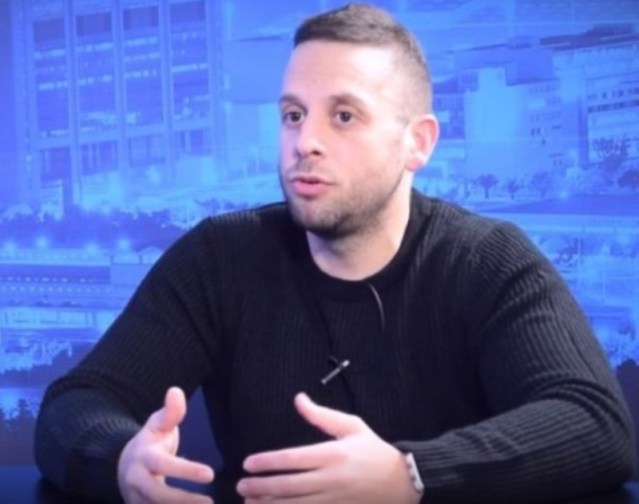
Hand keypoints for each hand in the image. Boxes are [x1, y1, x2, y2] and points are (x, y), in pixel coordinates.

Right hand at [117, 387, 214, 502]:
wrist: (122, 466)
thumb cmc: (149, 442)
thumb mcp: (158, 424)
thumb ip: (170, 412)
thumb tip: (176, 390)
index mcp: (144, 456)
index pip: (164, 465)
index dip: (186, 471)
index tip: (210, 474)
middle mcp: (137, 480)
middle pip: (157, 495)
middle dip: (184, 501)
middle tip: (211, 502)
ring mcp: (136, 499)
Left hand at [237, 393, 420, 502]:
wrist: (402, 482)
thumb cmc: (373, 450)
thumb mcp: (351, 426)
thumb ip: (322, 415)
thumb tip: (298, 399)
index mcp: (332, 454)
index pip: (293, 458)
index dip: (268, 462)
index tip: (248, 463)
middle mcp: (330, 479)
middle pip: (288, 485)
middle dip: (261, 486)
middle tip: (241, 485)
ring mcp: (333, 500)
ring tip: (249, 501)